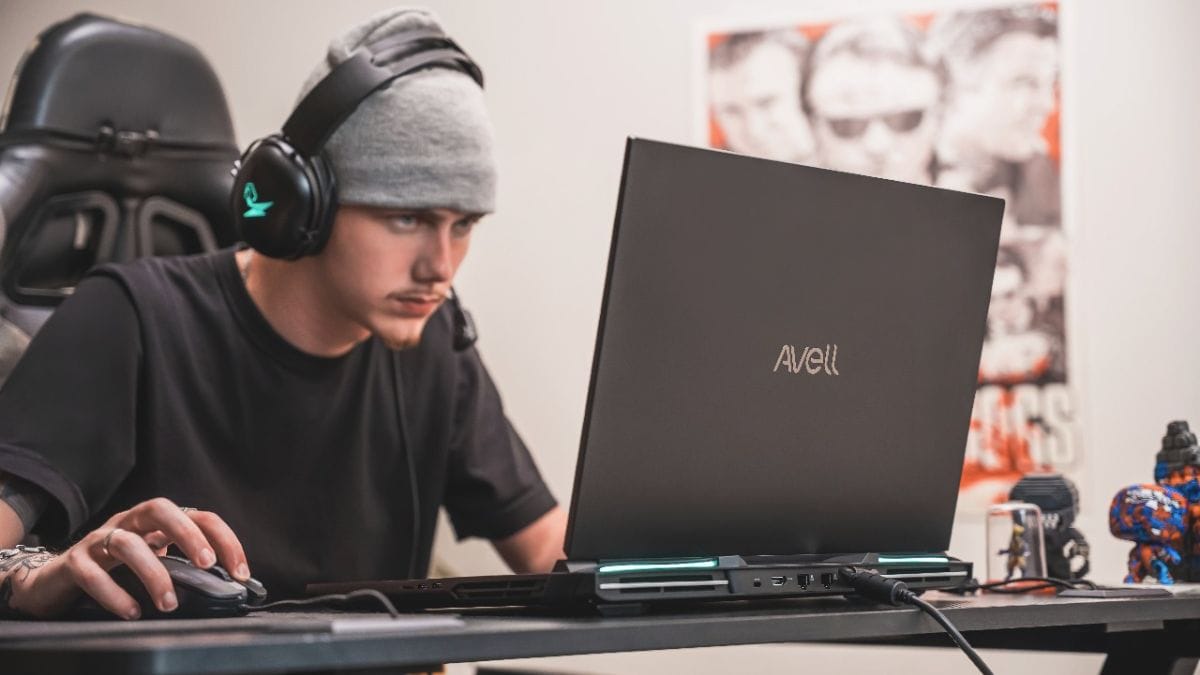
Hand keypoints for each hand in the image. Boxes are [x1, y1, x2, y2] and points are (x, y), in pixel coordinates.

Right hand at [3, 497, 248, 618]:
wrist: (55, 583)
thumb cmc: (114, 574)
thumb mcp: (155, 565)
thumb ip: (184, 570)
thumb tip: (226, 589)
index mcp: (155, 523)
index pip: (198, 516)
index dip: (224, 539)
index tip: (240, 572)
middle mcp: (129, 523)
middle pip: (160, 509)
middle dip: (187, 533)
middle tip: (207, 564)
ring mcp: (99, 540)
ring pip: (126, 543)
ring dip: (152, 573)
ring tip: (169, 604)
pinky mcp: (73, 562)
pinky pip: (92, 573)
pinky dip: (114, 593)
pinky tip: (132, 612)